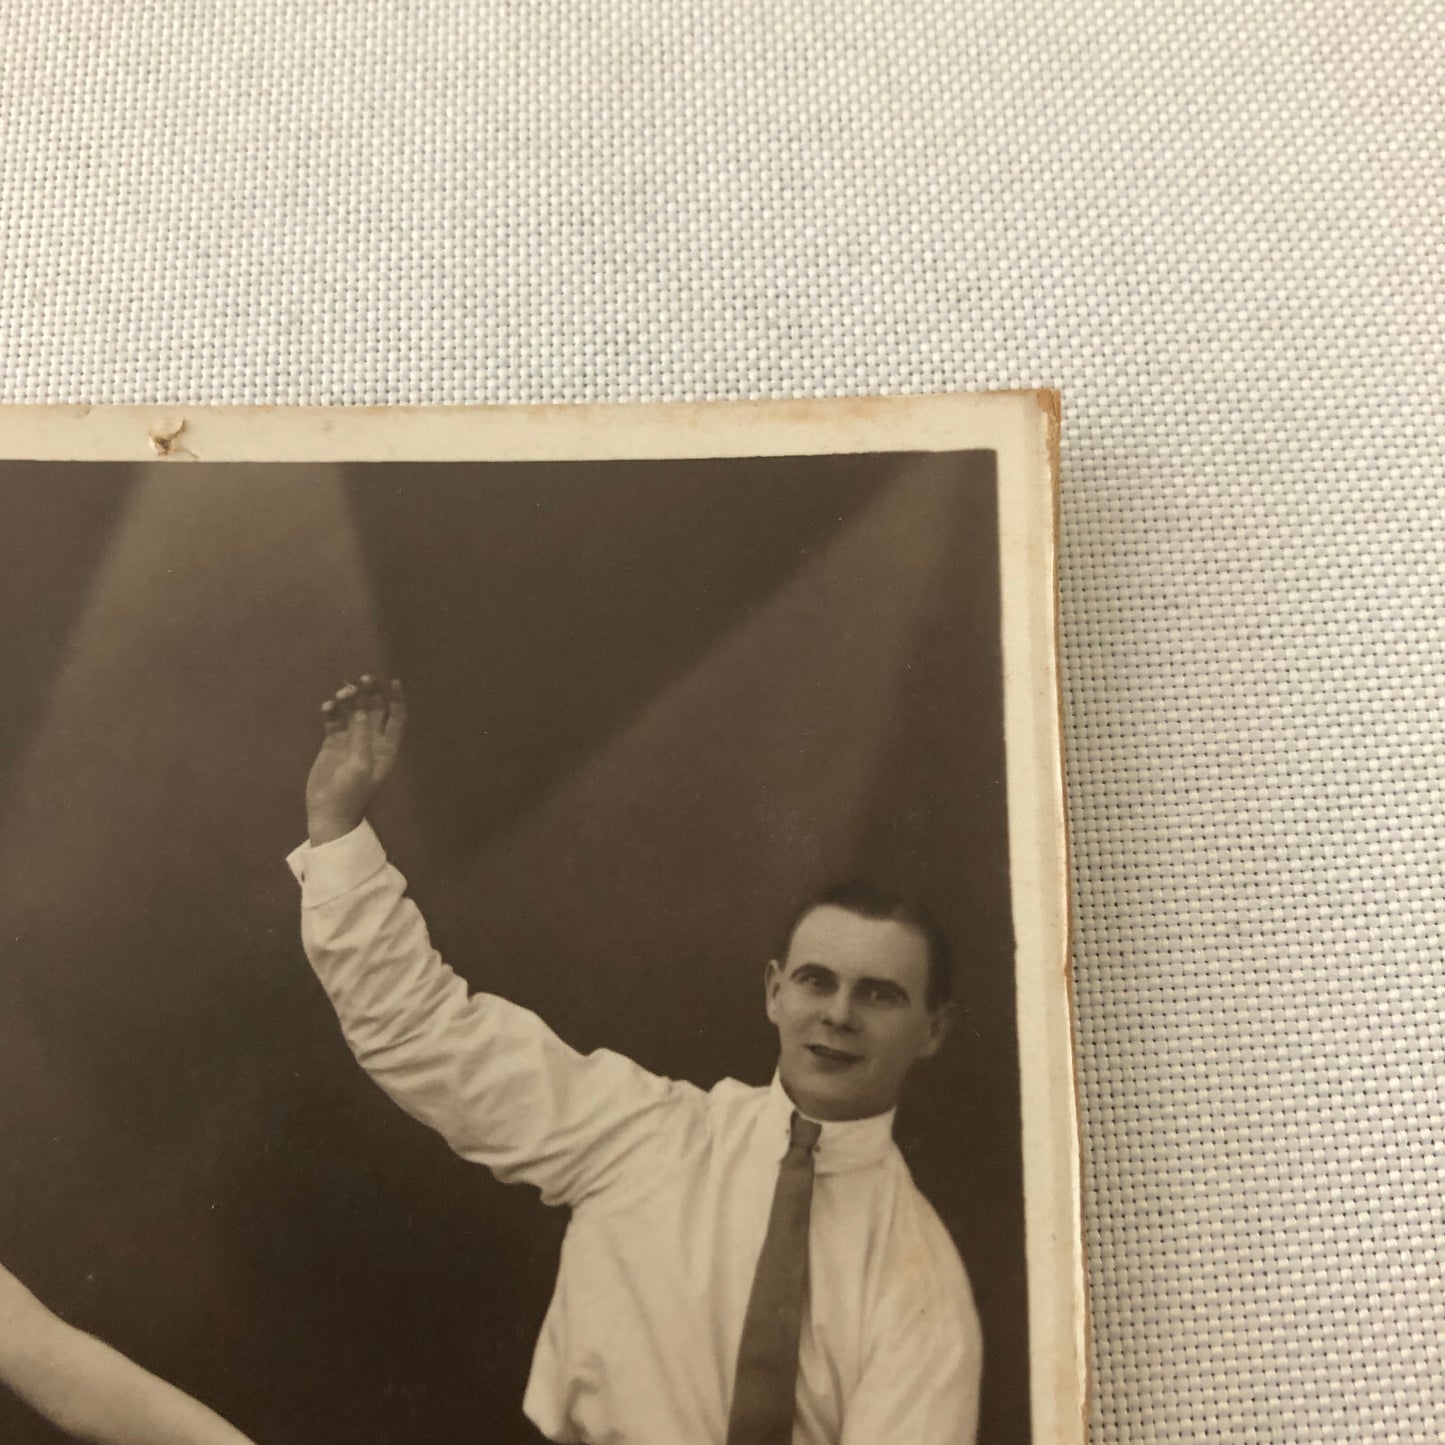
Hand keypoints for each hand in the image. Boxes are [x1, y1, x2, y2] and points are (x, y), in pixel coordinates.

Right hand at [305, 676, 406, 844]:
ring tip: (341, 693)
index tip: (393, 681)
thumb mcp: (360, 765)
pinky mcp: (332, 743)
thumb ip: (361, 737)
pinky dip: (332, 711)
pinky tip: (328, 706)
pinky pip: (334, 720)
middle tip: (362, 680)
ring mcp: (351, 740)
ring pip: (353, 711)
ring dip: (349, 699)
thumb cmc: (351, 792)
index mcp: (386, 747)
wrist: (328, 812)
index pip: (397, 717)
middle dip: (370, 693)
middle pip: (374, 709)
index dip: (397, 699)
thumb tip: (360, 709)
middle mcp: (371, 740)